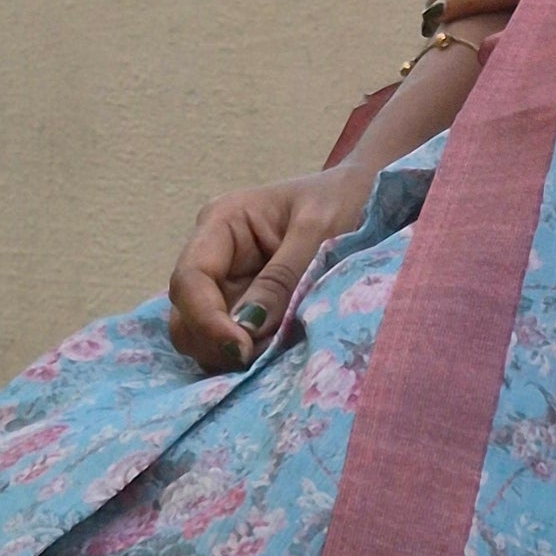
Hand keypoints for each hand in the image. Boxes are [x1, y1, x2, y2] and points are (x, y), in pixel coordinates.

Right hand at [167, 160, 375, 373]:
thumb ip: (283, 277)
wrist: (370, 197)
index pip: (190, 280)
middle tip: (261, 358)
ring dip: (230, 354)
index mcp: (222, 223)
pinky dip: (246, 356)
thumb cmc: (345, 200)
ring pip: (201, 335)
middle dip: (215, 342)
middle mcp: (215, 256)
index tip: (242, 348)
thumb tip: (246, 327)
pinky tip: (277, 354)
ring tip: (276, 354)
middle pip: (185, 314)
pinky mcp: (247, 309)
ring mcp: (227, 285)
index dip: (206, 320)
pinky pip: (231, 342)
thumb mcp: (319, 230)